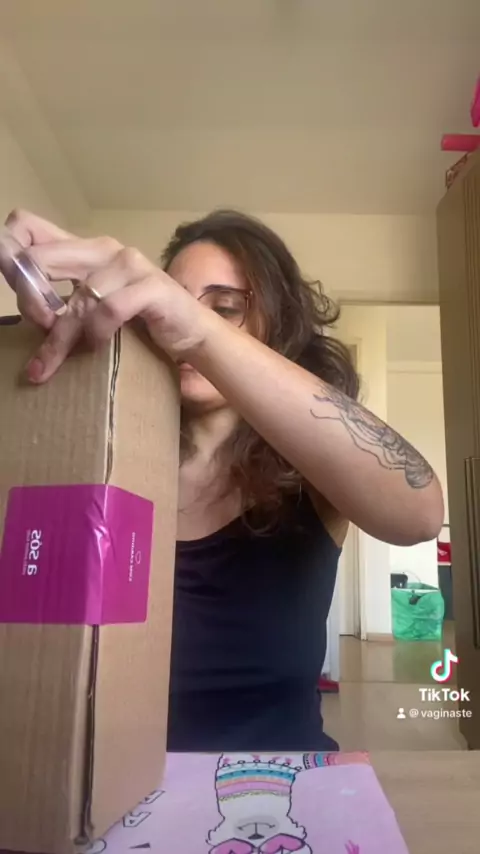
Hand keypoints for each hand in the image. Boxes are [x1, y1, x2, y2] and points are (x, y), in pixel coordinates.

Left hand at [2, 210, 207, 382]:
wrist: (192, 333)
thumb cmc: (141, 322)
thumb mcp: (93, 309)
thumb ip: (62, 305)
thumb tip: (28, 319)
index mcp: (84, 249)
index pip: (27, 226)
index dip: (7, 251)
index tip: (11, 287)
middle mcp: (104, 248)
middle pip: (40, 259)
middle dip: (28, 300)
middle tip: (35, 329)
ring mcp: (130, 265)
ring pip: (75, 298)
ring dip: (61, 337)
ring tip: (52, 364)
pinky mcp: (152, 287)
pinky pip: (108, 310)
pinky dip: (97, 333)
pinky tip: (98, 346)